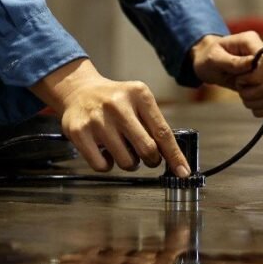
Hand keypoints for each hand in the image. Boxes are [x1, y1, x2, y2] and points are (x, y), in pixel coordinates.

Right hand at [30, 58, 189, 176]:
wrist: (79, 91)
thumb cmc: (116, 101)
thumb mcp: (139, 101)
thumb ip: (154, 124)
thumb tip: (174, 157)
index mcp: (139, 95)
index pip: (162, 132)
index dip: (175, 155)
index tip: (183, 171)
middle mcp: (118, 105)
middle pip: (147, 149)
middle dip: (152, 160)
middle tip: (149, 158)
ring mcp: (97, 119)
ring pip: (126, 161)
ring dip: (130, 163)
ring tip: (124, 150)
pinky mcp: (79, 132)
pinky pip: (103, 166)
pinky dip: (109, 165)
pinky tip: (107, 152)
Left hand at [190, 32, 262, 116]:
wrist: (212, 63)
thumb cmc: (210, 57)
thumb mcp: (214, 58)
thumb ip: (232, 61)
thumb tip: (252, 63)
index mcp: (253, 42)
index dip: (254, 76)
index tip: (239, 78)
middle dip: (249, 91)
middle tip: (237, 83)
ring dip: (252, 100)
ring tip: (241, 91)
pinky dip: (258, 107)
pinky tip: (248, 101)